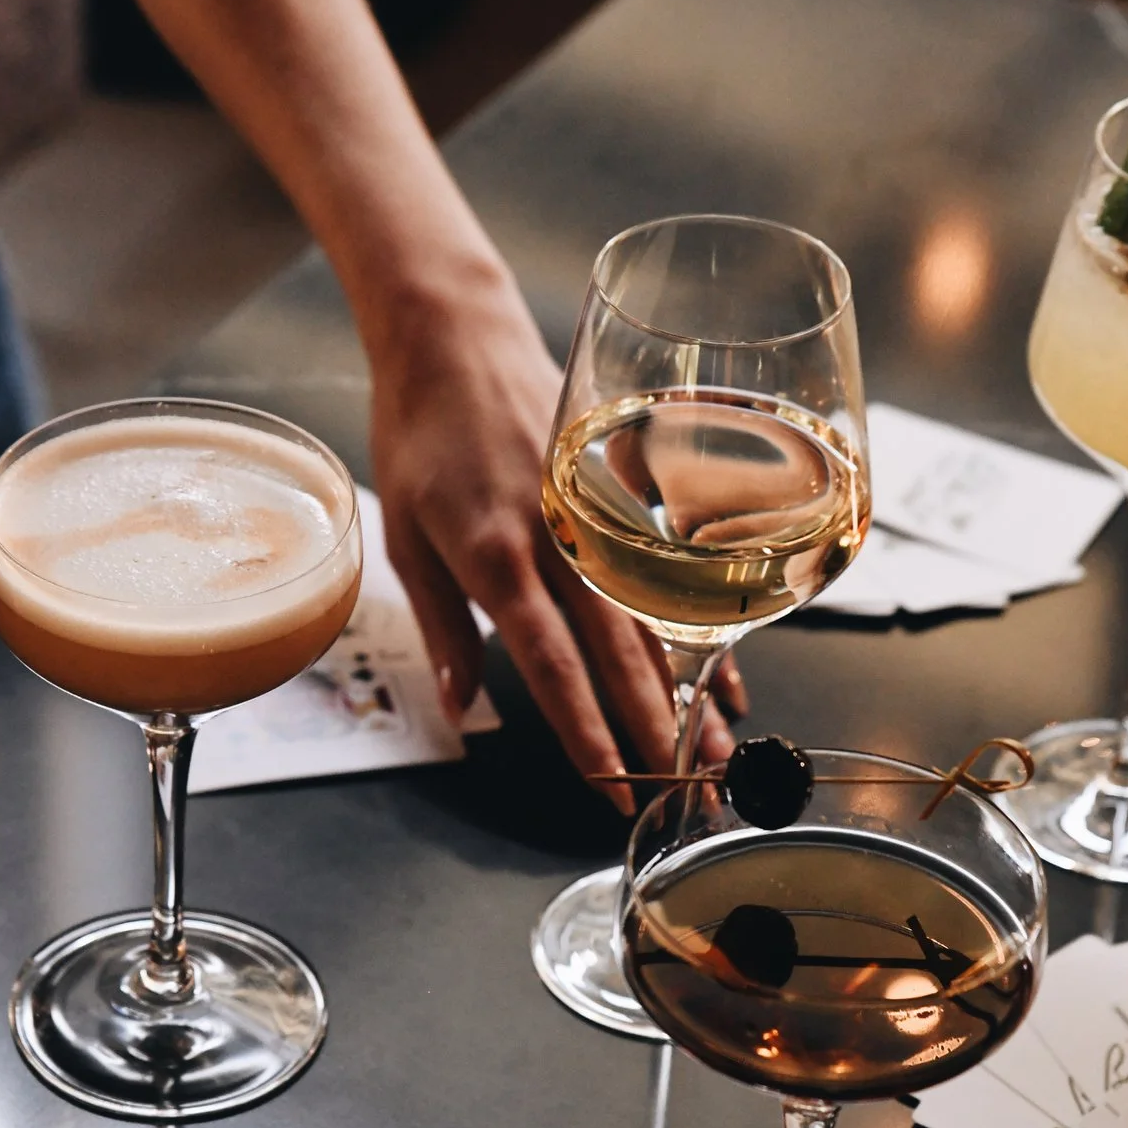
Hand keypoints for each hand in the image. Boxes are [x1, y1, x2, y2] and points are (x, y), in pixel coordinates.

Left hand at [363, 267, 743, 811]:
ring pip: (655, 617)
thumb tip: (464, 708)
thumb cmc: (418, 434)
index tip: (608, 784)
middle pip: (620, 651)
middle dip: (656, 728)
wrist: (454, 335)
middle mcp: (558, 537)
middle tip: (688, 791)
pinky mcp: (622, 488)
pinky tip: (721, 673)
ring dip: (691, 690)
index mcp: (496, 555)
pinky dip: (695, 629)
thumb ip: (442, 629)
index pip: (551, 664)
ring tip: (722, 750)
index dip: (585, 729)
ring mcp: (598, 512)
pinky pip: (667, 572)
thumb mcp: (404, 537)